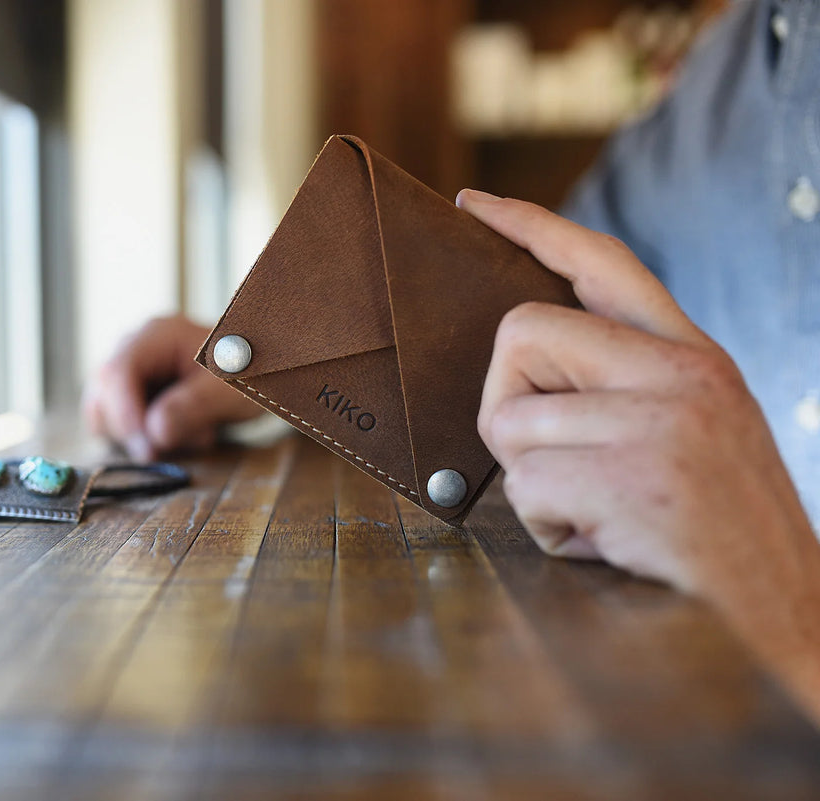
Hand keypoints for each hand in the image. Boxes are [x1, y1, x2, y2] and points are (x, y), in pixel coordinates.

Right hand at [83, 315, 261, 459]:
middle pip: (102, 395)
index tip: (146, 448)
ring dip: (141, 437)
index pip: (117, 373)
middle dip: (132, 430)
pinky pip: (120, 425)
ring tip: (192, 434)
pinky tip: (185, 433)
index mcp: (155, 335)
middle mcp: (133, 349)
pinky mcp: (132, 395)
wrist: (260, 370)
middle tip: (168, 451)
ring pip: (104, 415)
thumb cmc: (247, 370)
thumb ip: (193, 406)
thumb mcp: (228, 389)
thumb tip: (155, 431)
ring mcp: (129, 373)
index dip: (124, 414)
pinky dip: (147, 439)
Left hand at [458, 189, 819, 718]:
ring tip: (597, 514)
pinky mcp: (638, 479)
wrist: (784, 617)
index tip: (474, 207)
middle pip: (522, 333)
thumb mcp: (689, 435)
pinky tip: (603, 543)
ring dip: (534, 485)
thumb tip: (522, 378)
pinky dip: (548, 528)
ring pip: (513, 422)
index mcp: (694, 357)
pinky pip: (527, 486)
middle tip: (550, 460)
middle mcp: (684, 373)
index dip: (530, 226)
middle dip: (507, 405)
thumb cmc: (715, 534)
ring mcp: (664, 423)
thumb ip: (623, 388)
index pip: (600, 262)